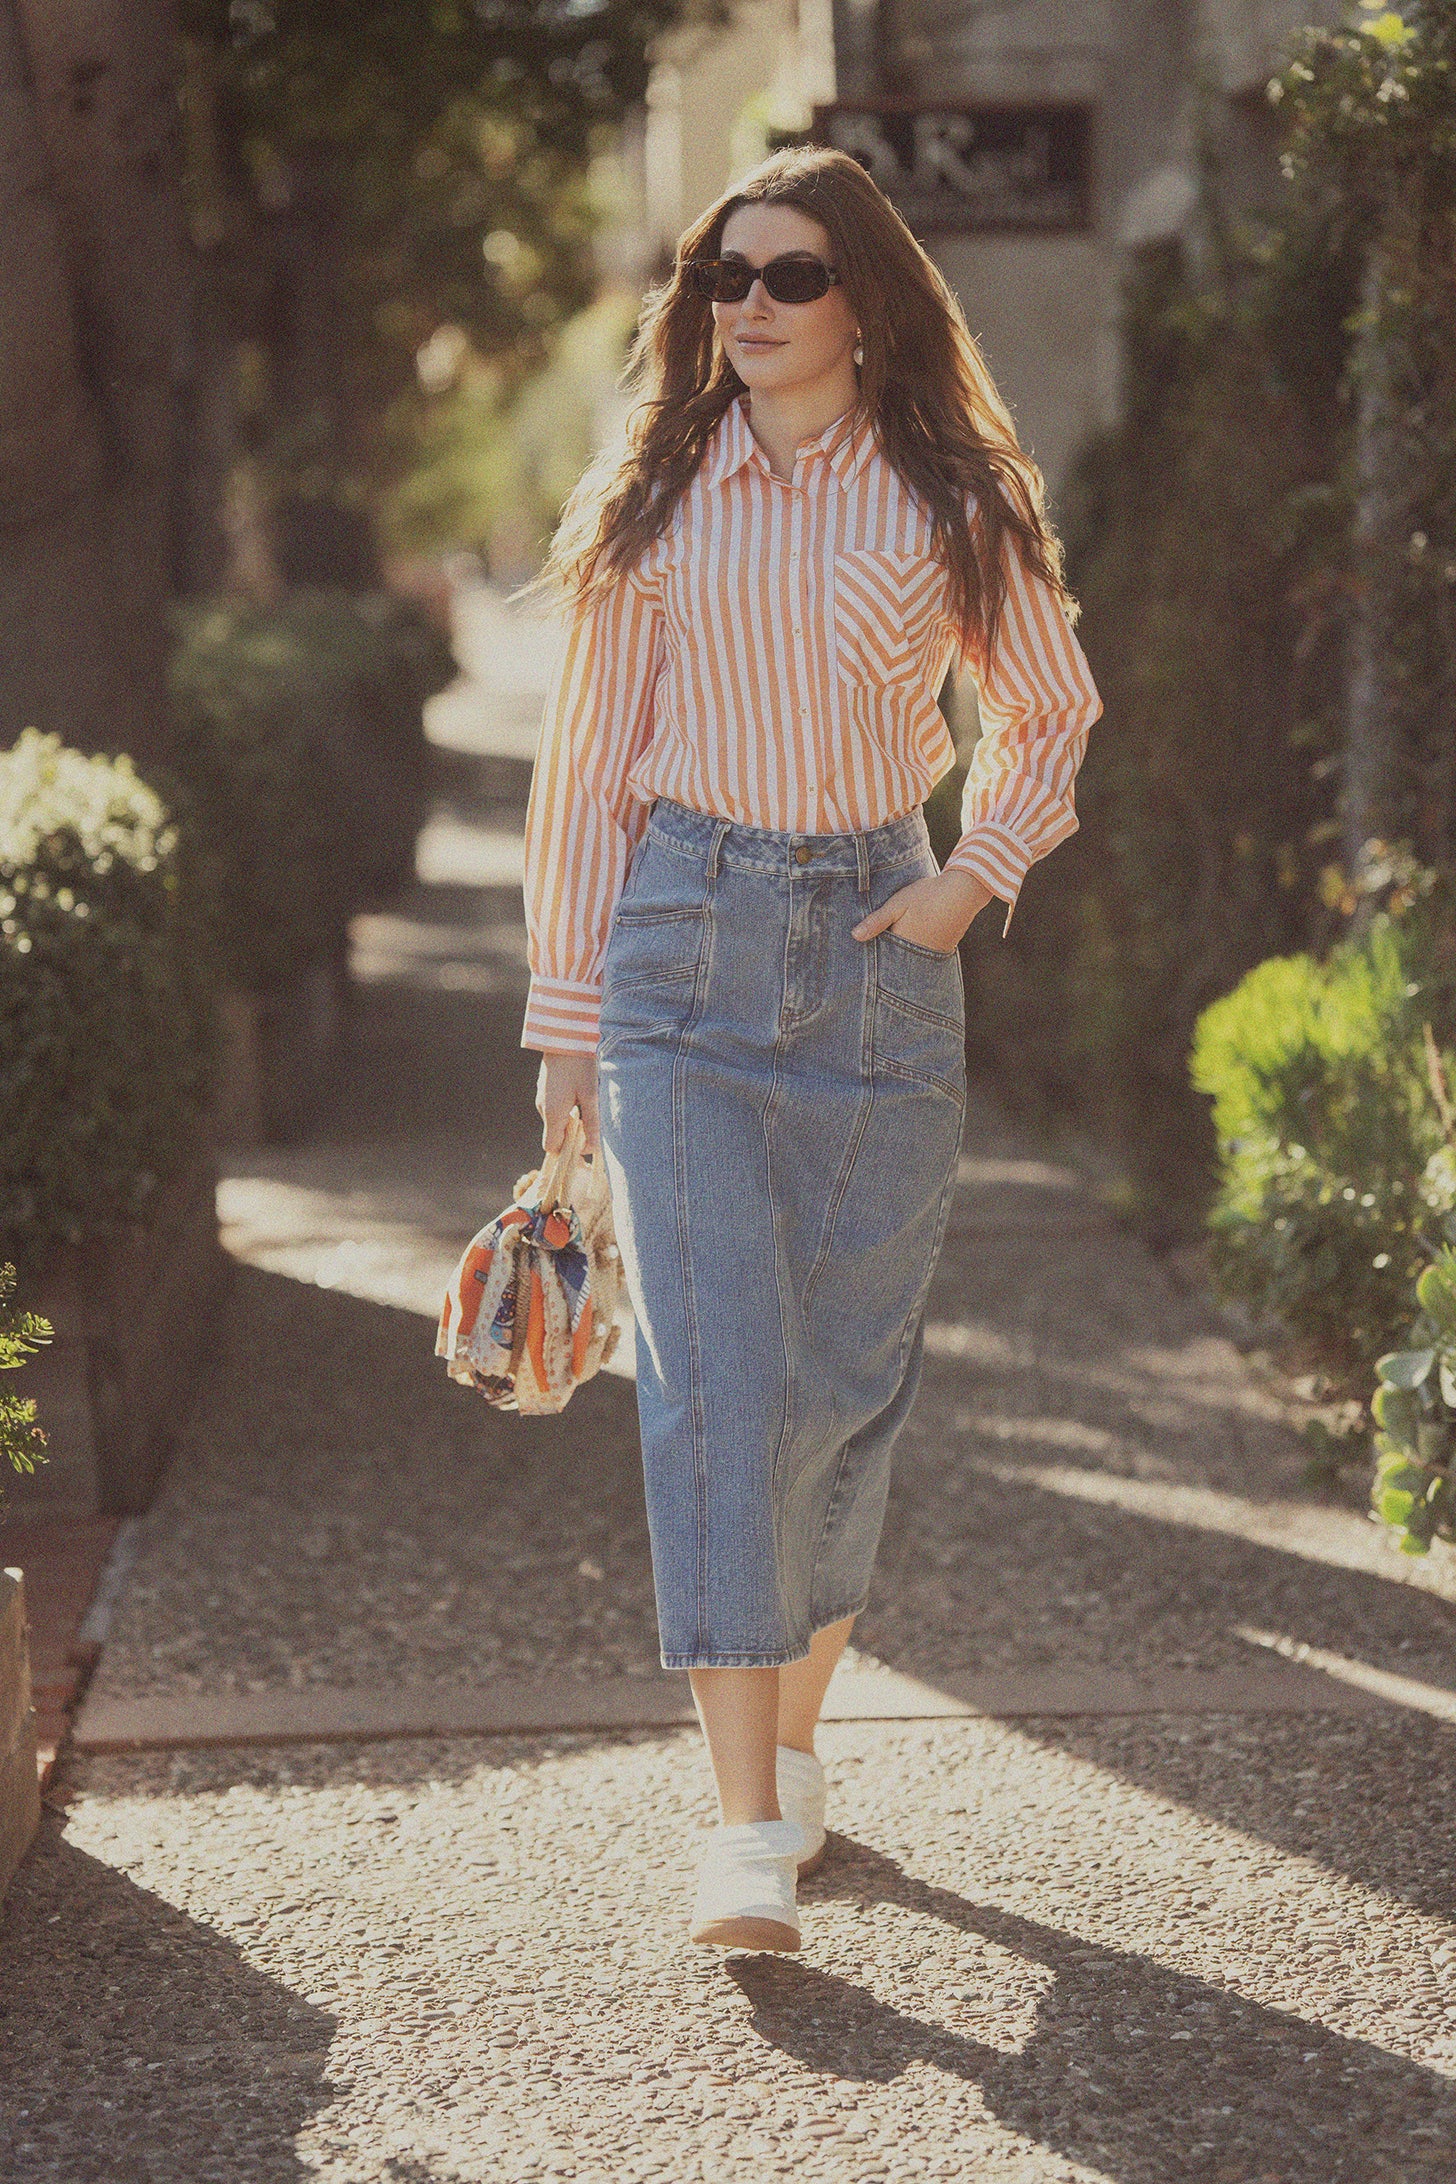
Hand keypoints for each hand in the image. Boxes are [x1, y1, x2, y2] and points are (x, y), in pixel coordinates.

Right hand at [536, 1050, 600, 1155]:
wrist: (564, 1036)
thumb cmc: (579, 1065)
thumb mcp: (590, 1095)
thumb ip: (592, 1123)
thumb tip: (592, 1148)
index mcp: (552, 1114)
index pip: (552, 1148)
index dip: (568, 1151)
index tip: (586, 1142)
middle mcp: (543, 1108)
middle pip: (555, 1135)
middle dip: (573, 1135)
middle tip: (593, 1122)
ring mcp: (542, 1098)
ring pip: (556, 1121)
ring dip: (572, 1120)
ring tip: (588, 1104)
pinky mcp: (545, 1088)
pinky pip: (555, 1108)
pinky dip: (567, 1109)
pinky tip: (580, 1094)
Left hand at [851, 868, 994, 954]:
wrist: (963, 891)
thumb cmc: (927, 895)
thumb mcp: (897, 904)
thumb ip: (877, 921)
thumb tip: (855, 936)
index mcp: (903, 944)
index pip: (882, 958)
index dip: (874, 956)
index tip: (862, 956)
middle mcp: (918, 955)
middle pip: (897, 961)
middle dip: (888, 959)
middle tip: (875, 955)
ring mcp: (933, 954)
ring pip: (912, 958)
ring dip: (904, 954)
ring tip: (896, 947)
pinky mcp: (945, 949)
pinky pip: (926, 954)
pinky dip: (918, 950)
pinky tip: (916, 940)